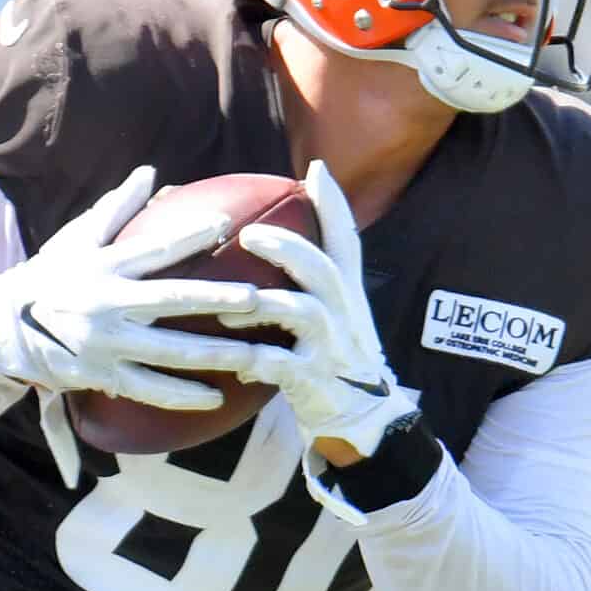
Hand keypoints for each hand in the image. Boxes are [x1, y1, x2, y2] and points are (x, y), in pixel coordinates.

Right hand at [0, 165, 267, 484]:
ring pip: (168, 353)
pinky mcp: (102, 376)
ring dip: (214, 355)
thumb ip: (116, 207)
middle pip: (170, 301)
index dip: (191, 235)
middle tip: (256, 299)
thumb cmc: (48, 276)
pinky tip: (216, 397)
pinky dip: (183, 395)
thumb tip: (150, 172)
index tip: (227, 226)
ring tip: (255, 355)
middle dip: (216, 300)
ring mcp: (105, 345)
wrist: (1, 329)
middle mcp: (107, 305)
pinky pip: (149, 389)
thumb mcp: (76, 239)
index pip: (156, 248)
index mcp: (105, 267)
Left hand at [213, 159, 417, 462]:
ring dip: (263, 304)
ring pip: (302, 313)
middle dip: (287, 247)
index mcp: (347, 294)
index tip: (317, 170)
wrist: (362, 420)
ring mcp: (333, 348)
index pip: (347, 241)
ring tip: (228, 306)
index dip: (335, 205)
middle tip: (249, 234)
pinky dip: (255, 360)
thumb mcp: (333, 314)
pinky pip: (280, 366)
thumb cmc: (334, 358)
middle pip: (323, 268)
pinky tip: (234, 361)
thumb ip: (307, 280)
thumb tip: (266, 238)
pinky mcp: (316, 381)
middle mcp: (344, 314)